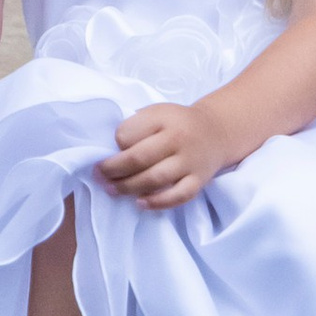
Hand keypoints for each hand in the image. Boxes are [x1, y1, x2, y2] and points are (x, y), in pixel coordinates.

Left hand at [98, 99, 240, 209]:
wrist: (215, 131)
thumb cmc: (177, 124)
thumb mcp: (156, 113)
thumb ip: (137, 127)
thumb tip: (113, 153)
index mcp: (163, 117)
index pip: (129, 133)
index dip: (115, 144)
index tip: (109, 150)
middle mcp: (178, 138)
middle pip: (139, 158)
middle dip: (113, 169)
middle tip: (100, 175)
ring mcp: (190, 161)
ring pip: (155, 179)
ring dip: (129, 187)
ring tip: (112, 190)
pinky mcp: (199, 180)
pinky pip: (178, 196)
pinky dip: (158, 202)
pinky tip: (140, 203)